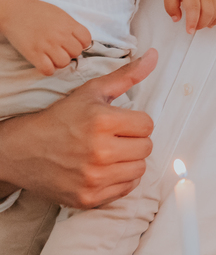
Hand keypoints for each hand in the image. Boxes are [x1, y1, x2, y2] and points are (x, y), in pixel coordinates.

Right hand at [0, 0, 90, 75]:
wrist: (14, 11)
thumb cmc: (38, 12)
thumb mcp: (60, 15)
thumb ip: (71, 27)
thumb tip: (81, 40)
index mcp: (68, 24)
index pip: (86, 40)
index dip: (81, 43)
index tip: (73, 42)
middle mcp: (59, 35)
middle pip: (76, 52)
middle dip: (70, 52)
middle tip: (60, 49)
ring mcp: (46, 45)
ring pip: (64, 63)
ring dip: (59, 62)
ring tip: (52, 56)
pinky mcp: (33, 53)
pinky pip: (48, 69)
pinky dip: (48, 69)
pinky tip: (44, 62)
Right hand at [0, 50, 155, 206]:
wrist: (21, 151)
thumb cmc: (60, 119)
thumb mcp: (91, 92)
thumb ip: (127, 75)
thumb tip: (154, 56)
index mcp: (102, 121)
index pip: (148, 125)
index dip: (135, 122)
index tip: (119, 123)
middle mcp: (99, 151)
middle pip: (146, 148)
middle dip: (133, 141)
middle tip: (113, 138)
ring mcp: (93, 177)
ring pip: (139, 169)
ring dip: (129, 161)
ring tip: (108, 153)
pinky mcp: (89, 198)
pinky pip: (126, 188)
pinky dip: (119, 179)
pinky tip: (103, 169)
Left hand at [163, 0, 215, 33]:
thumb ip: (170, 5)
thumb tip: (177, 19)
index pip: (194, 8)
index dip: (193, 21)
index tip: (189, 31)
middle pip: (208, 11)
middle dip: (201, 24)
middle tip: (192, 29)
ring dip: (209, 22)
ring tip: (199, 25)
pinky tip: (210, 23)